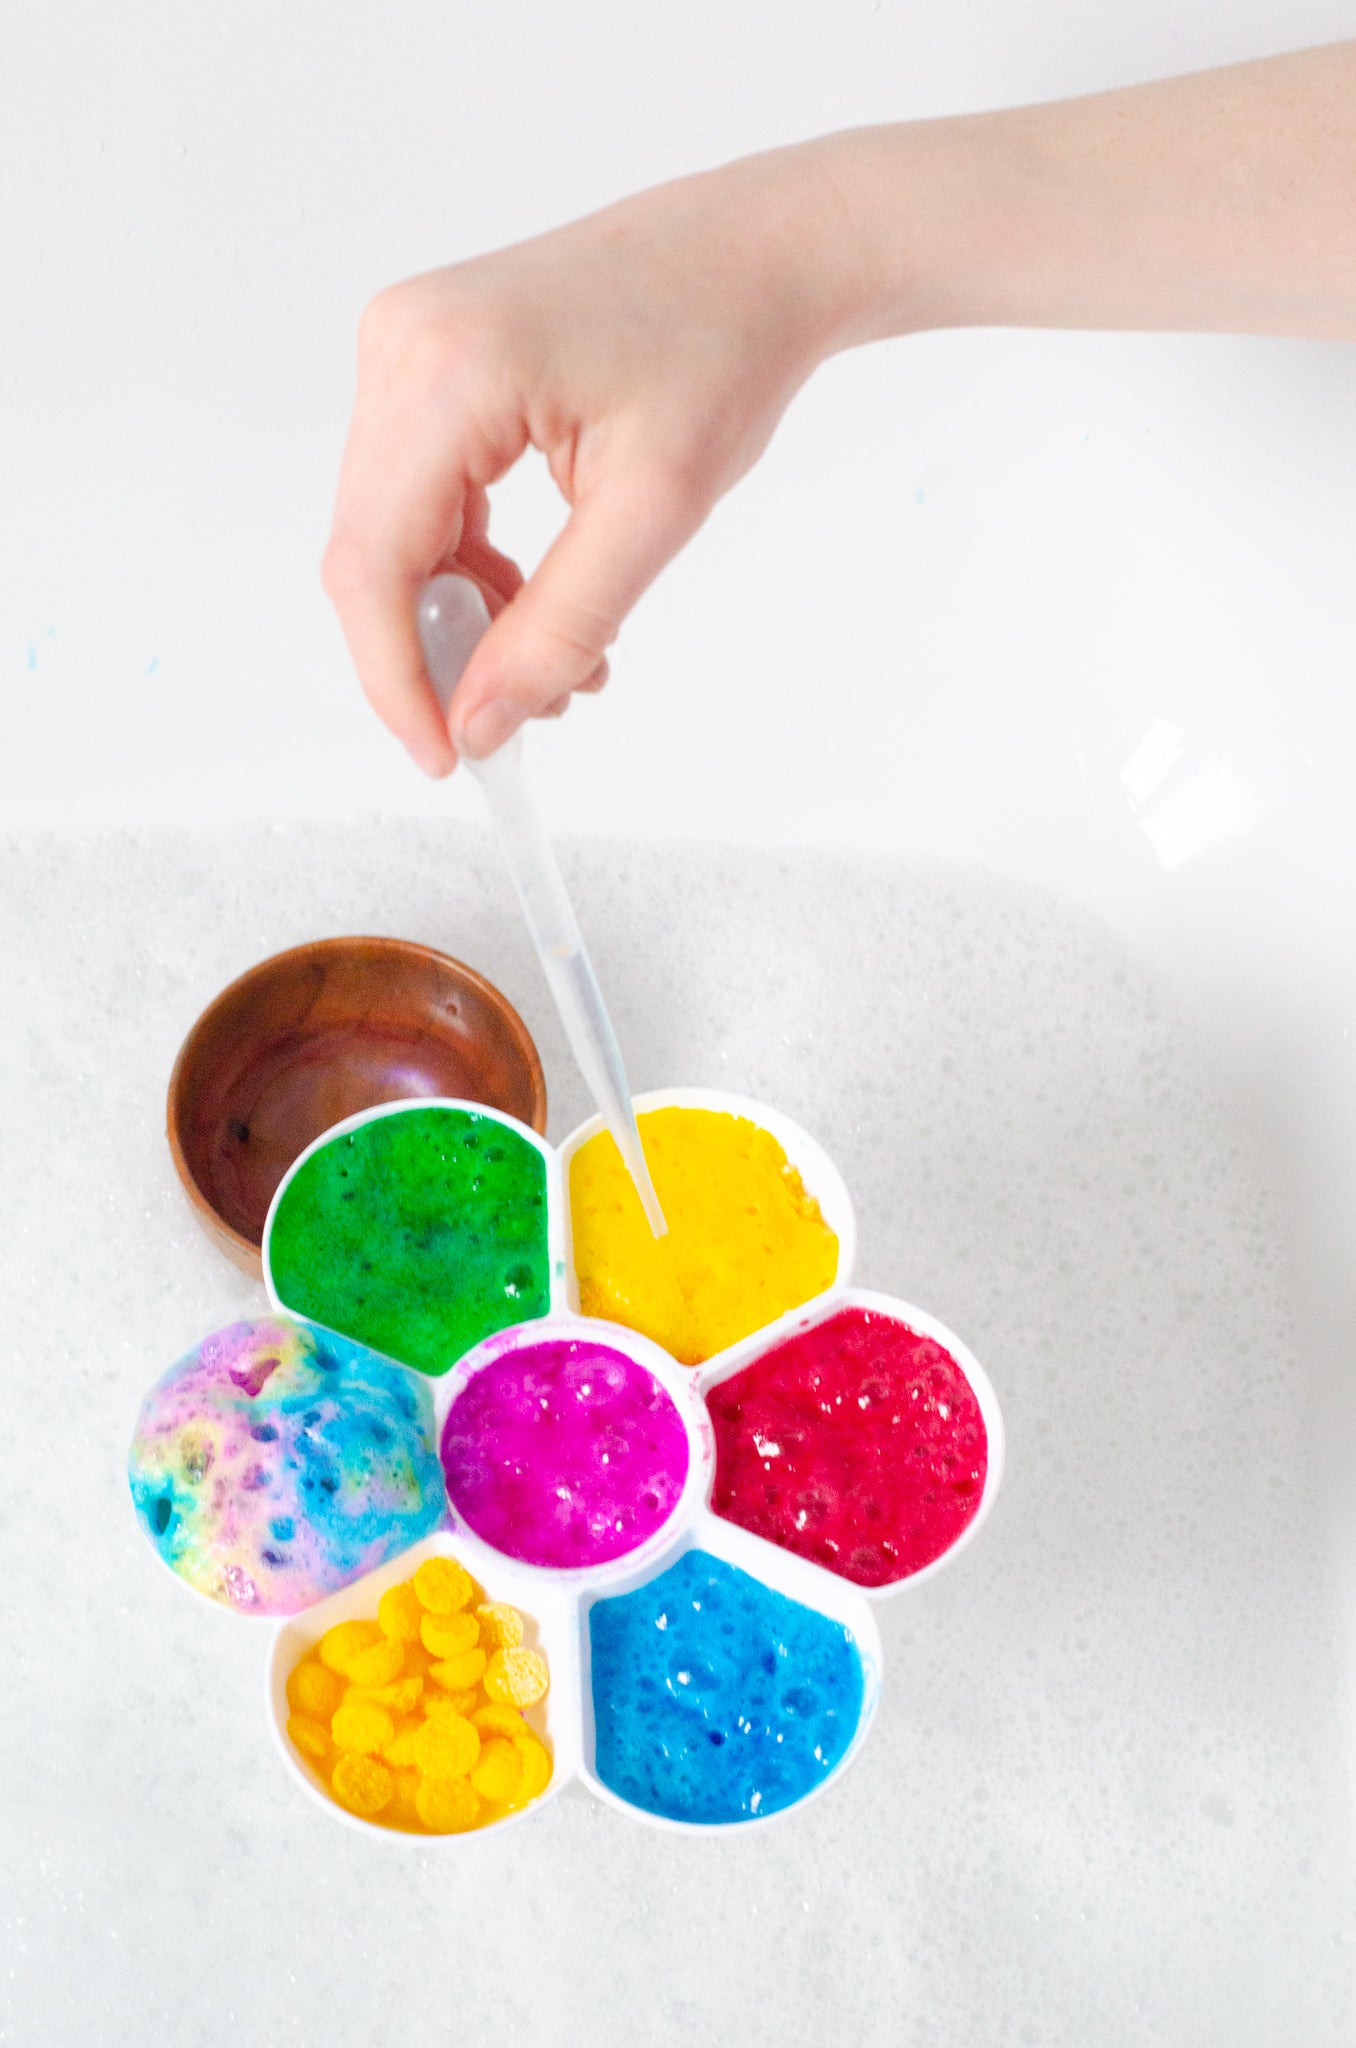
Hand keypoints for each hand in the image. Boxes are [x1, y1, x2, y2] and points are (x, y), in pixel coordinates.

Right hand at [322, 146, 857, 773]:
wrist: (754, 254)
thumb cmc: (723, 353)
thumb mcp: (651, 514)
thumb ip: (557, 631)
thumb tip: (479, 725)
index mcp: (447, 370)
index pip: (374, 563)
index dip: (396, 679)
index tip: (446, 757)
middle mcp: (401, 345)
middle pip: (371, 552)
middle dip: (441, 652)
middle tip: (529, 710)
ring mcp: (405, 345)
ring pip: (392, 533)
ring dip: (462, 615)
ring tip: (567, 656)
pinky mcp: (427, 360)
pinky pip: (417, 495)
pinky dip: (467, 566)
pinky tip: (535, 597)